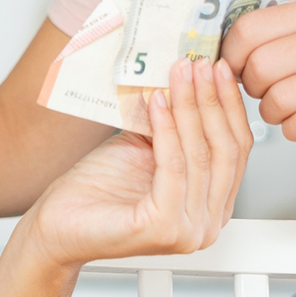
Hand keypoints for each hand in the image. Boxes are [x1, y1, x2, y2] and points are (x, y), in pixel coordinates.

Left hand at [22, 58, 251, 268]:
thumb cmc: (98, 190)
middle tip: (201, 65)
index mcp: (212, 207)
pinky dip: (167, 129)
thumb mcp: (146, 147)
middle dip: (212, 100)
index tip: (220, 68)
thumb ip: (174, 124)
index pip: (237, 150)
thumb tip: (190, 75)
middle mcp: (207, 225)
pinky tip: (158, 101)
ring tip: (179, 74)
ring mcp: (188, 231)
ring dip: (190, 106)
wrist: (59, 223)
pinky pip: (173, 166)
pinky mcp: (163, 228)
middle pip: (225, 151)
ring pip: (200, 155)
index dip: (229, 105)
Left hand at [220, 0, 295, 162]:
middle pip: (259, 66)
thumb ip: (258, 40)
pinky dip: (291, 130)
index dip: (230, 56)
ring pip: (277, 99)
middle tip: (265, 93)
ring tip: (285, 108)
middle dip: (252, 88)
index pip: (247, 29)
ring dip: (271, 113)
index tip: (235, 70)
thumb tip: (205, 54)